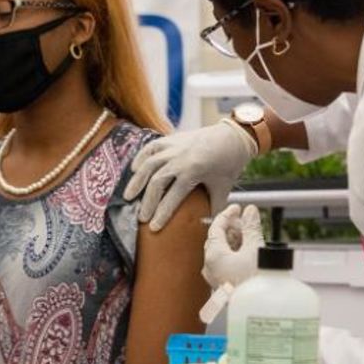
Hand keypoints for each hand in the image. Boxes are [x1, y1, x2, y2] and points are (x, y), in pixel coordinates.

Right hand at [124, 120, 254, 230]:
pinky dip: (141, 158)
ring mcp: (174, 147)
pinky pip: (151, 148)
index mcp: (193, 171)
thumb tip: (205, 226)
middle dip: (148, 202)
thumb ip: (213, 207)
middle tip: (141, 218)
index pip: (173, 197)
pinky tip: (134, 169)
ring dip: (137, 182)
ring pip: (149, 165)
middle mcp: (180, 158)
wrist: (235, 136)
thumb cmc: (230, 163)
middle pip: (157, 182)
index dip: (162, 214)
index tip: (153, 227)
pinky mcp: (172, 139)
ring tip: (128, 197)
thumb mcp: (223, 187)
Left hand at [201, 204, 263, 288]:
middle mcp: (209, 266)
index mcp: (213, 255)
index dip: (227, 214)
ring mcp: (214, 277)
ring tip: (249, 238)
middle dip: (231, 229)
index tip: (237, 208)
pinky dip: (233, 255)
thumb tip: (250, 212)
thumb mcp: (255, 249)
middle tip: (246, 223)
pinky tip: (246, 254)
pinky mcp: (221, 286)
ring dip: (233, 242)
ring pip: (220, 252)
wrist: (259, 309)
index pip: (216, 227)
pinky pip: (223, 264)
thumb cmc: (255, 282)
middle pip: (216, 239)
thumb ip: (251, 227)